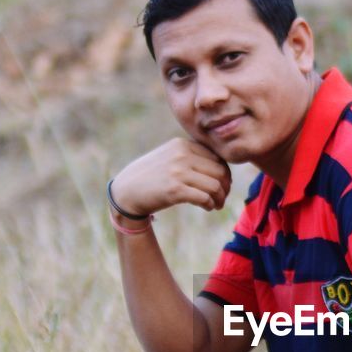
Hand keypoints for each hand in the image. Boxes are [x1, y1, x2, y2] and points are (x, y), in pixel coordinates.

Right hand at [110, 138, 231, 216]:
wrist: (126, 190)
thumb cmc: (151, 176)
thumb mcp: (170, 157)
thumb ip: (191, 157)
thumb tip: (222, 169)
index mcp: (183, 144)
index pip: (217, 158)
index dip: (225, 174)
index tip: (223, 186)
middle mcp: (182, 155)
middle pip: (220, 172)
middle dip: (225, 187)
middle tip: (222, 198)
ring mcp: (178, 172)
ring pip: (215, 185)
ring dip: (219, 198)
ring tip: (216, 205)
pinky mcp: (175, 190)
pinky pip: (204, 197)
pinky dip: (210, 204)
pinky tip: (207, 207)